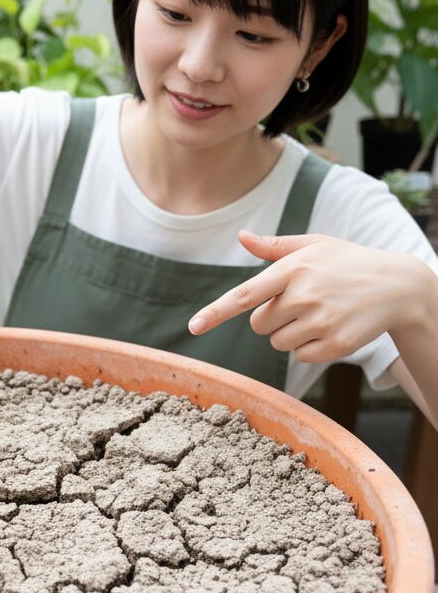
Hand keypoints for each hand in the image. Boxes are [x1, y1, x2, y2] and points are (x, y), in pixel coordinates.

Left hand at [188, 229, 424, 363]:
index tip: (194, 327)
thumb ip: (275, 246)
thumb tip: (242, 236)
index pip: (245, 295)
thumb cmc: (347, 262)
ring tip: (319, 313)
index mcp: (292, 269)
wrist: (398, 285)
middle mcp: (304, 295)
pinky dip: (309, 347)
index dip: (216, 312)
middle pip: (259, 325)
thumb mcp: (314, 245)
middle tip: (302, 302)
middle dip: (272, 317)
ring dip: (291, 333)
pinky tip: (331, 327)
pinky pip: (300, 355)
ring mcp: (320, 322)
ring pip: (277, 342)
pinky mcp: (335, 344)